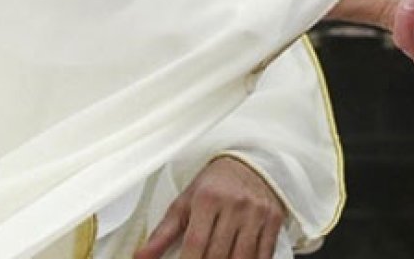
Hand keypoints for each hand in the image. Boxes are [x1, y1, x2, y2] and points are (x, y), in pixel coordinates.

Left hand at [135, 156, 285, 258]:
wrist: (249, 164)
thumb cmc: (213, 185)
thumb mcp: (184, 202)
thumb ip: (162, 233)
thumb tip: (140, 257)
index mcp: (207, 198)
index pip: (195, 243)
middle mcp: (234, 204)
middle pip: (217, 253)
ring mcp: (256, 212)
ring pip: (242, 256)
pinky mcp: (273, 218)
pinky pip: (264, 252)